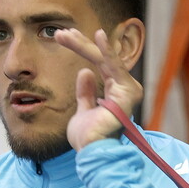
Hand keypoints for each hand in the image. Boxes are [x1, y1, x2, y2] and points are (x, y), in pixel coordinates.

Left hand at [53, 27, 143, 149]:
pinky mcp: (126, 92)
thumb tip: (85, 71)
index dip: (82, 49)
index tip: (64, 37)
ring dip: (83, 45)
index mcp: (116, 93)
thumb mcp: (83, 111)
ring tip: (65, 34)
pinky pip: (115, 66)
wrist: (92, 154)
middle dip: (79, 44)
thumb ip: (86, 93)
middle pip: (101, 59)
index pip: (99, 64)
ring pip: (103, 59)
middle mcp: (125, 89)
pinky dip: (107, 51)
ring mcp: (128, 90)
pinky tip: (98, 34)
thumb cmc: (88, 139)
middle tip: (60, 33)